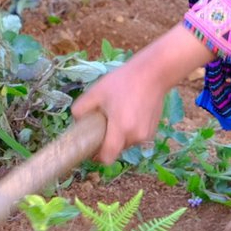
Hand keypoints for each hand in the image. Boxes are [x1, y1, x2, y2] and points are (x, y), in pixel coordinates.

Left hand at [71, 23, 214, 164]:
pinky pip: (136, 137)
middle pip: (116, 150)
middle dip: (107, 142)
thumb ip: (81, 109)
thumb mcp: (96, 92)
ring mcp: (146, 135)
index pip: (107, 158)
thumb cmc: (123, 81)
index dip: (97, 156)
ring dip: (119, 136)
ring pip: (127, 144)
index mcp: (121, 129)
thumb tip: (76, 121)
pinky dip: (130, 131)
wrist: (153, 73)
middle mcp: (135, 136)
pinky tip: (129, 113)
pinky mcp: (153, 130)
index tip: (91, 148)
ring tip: (117, 115)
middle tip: (102, 124)